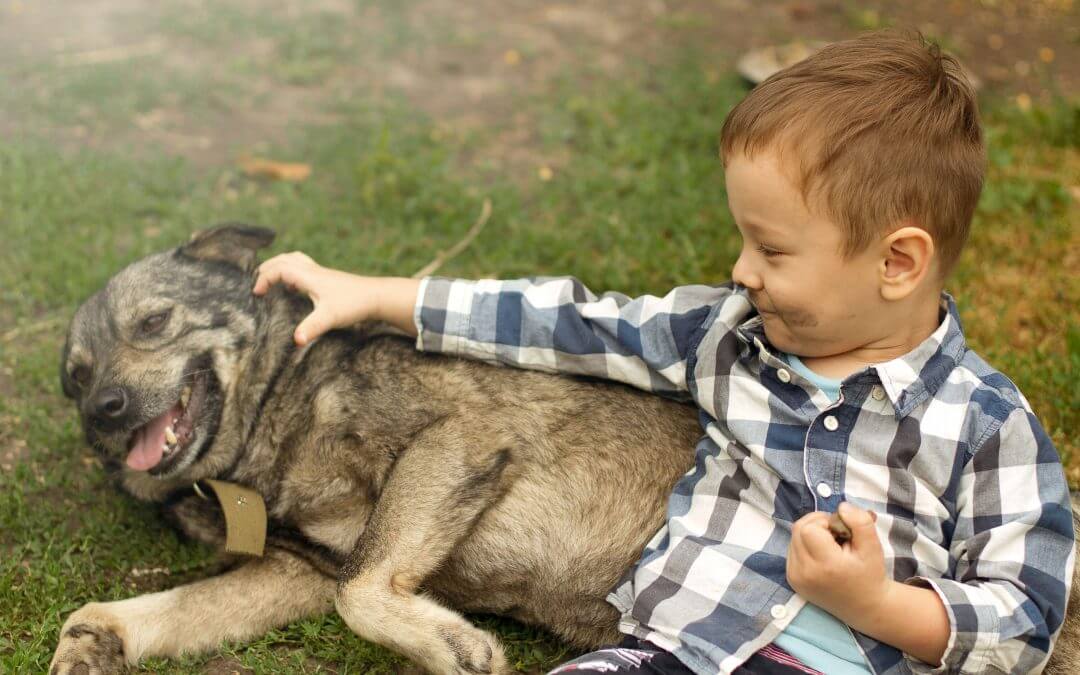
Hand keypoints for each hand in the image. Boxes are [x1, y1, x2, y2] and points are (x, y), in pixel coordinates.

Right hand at [253, 251, 377, 344]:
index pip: (279, 269)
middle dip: (268, 268)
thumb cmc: (354, 304)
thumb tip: (295, 341)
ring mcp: (323, 274)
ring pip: (296, 260)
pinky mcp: (329, 279)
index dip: (264, 279)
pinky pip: (305, 268)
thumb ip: (311, 328)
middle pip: (285, 260)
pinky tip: (296, 288)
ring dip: (281, 266)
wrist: (377, 297)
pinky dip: (294, 271)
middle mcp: (314, 271)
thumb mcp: (329, 318)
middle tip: (257, 282)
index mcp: (309, 276)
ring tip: (272, 279)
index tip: (256, 294)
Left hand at [787, 502, 888, 622]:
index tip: (841, 532)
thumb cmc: (870, 574)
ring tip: (831, 548)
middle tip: (837, 536)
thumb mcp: (873, 546)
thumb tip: (841, 506)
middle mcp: (805, 573)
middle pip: (798, 529)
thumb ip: (860, 521)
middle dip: (817, 525)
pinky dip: (805, 546)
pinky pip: (792, 550)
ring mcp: (796, 578)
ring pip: (793, 538)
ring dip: (810, 535)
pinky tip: (822, 556)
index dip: (824, 521)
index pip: (809, 527)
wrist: (865, 606)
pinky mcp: (792, 580)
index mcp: (826, 565)